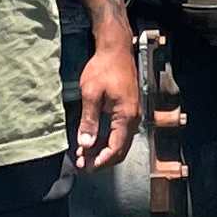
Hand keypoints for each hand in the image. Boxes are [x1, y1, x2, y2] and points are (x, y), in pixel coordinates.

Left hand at [70, 34, 139, 176]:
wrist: (116, 49)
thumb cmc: (103, 68)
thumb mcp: (91, 93)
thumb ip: (89, 120)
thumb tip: (85, 144)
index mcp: (125, 116)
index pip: (115, 149)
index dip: (100, 161)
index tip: (85, 167)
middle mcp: (133, 118)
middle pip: (120, 150)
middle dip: (102, 160)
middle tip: (83, 165)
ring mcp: (133, 114)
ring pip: (121, 142)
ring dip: (104, 151)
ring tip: (84, 155)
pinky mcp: (129, 110)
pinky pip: (120, 133)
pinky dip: (107, 140)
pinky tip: (94, 140)